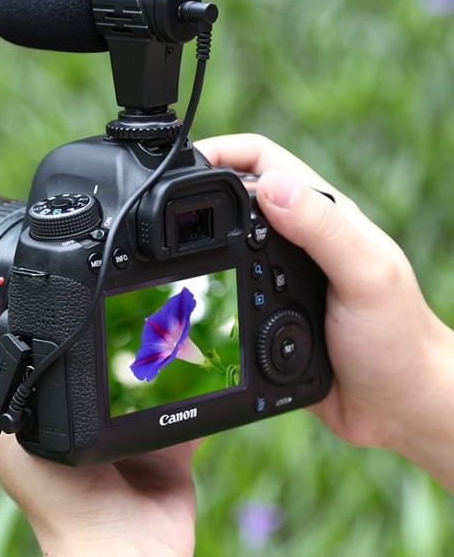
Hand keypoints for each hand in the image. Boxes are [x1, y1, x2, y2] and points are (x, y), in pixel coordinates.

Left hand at [0, 286, 205, 556]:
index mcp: (41, 393)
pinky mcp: (166, 420)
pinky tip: (194, 331)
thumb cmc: (52, 495)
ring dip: (154, 329)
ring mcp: (128, 408)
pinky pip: (181, 382)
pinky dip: (190, 361)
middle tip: (124, 269)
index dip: (38, 296)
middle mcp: (83, 396)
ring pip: (144, 353)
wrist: (125, 543)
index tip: (51, 258)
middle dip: (112, 306)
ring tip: (164, 293)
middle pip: (98, 335)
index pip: (37, 330)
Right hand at [197, 134, 453, 489]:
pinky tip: (187, 297)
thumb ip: (322, 228)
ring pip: (222, 245)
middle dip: (195, 195)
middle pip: (232, 198)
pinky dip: (200, 286)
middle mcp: (295, 239)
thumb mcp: (365, 274)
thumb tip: (269, 186)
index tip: (180, 161)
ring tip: (163, 256)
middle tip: (160, 211)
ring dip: (193, 245)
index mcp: (319, 214)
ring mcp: (277, 277)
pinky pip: (222, 288)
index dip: (219, 151)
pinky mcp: (264, 313)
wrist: (397, 405)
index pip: (260, 159)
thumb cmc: (397, 337)